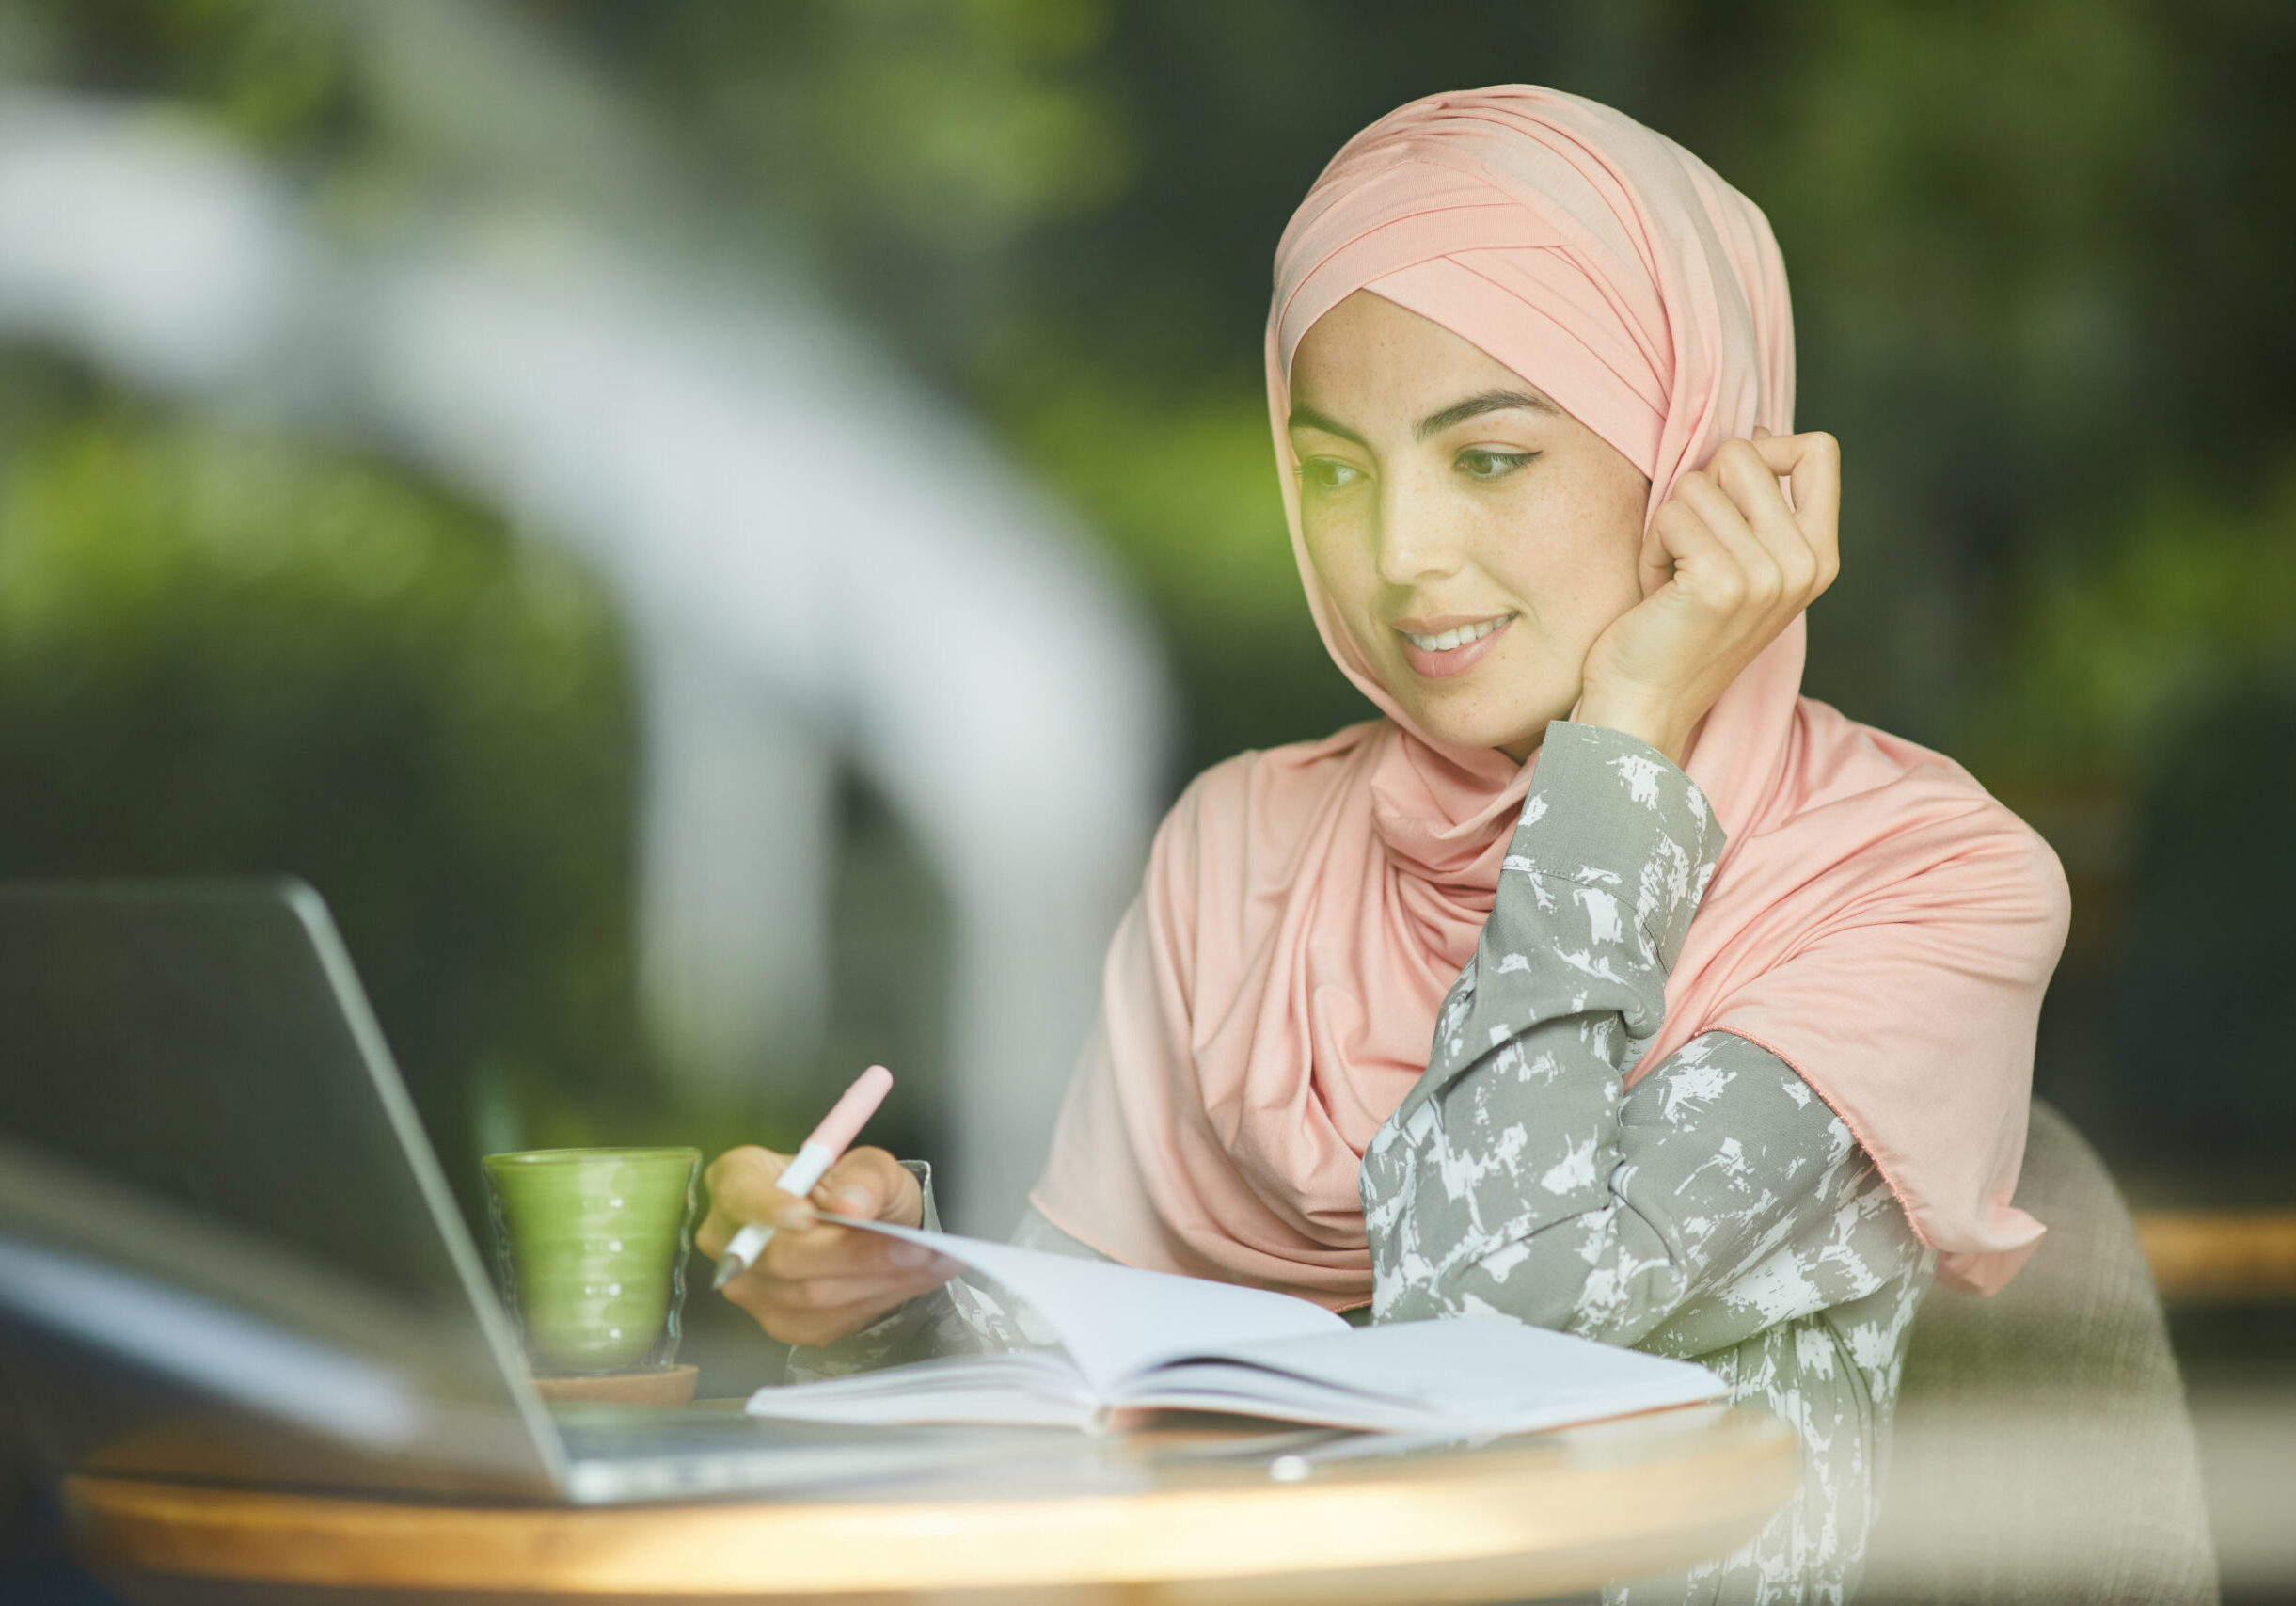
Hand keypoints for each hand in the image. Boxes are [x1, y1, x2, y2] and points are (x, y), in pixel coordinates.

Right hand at [696, 1144, 954, 1346]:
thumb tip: (851, 1207)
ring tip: (931, 1263)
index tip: (807, 1216)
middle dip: (855, 1255)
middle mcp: (731, 1239)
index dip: (769, 1209)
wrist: (863, 1226)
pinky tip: (911, 1282)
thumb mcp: (870, 1165)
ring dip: (878, 1283)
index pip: (741, 1197)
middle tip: (916, 1249)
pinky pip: (826, 1320)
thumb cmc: (856, 1187)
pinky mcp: (779, 1321)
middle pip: (782, 1258)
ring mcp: (750, 1287)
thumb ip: (863, 1177)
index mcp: (739, 1180)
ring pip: (809, 1295)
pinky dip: (875, 1302)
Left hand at [1576, 430, 1840, 764]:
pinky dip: (1651, 549)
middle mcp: (1805, 564)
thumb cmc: (1680, 629)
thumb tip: (1763, 437)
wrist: (1646, 706)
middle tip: (1689, 555)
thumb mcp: (1742, 564)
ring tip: (1672, 581)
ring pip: (1696, 484)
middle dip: (1698, 497)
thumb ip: (1761, 506)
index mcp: (1819, 556)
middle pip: (1743, 455)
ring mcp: (1768, 575)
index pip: (1819, 451)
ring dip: (1667, 530)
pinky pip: (1670, 516)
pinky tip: (1658, 592)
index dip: (1765, 452)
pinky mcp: (1722, 583)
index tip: (1728, 499)